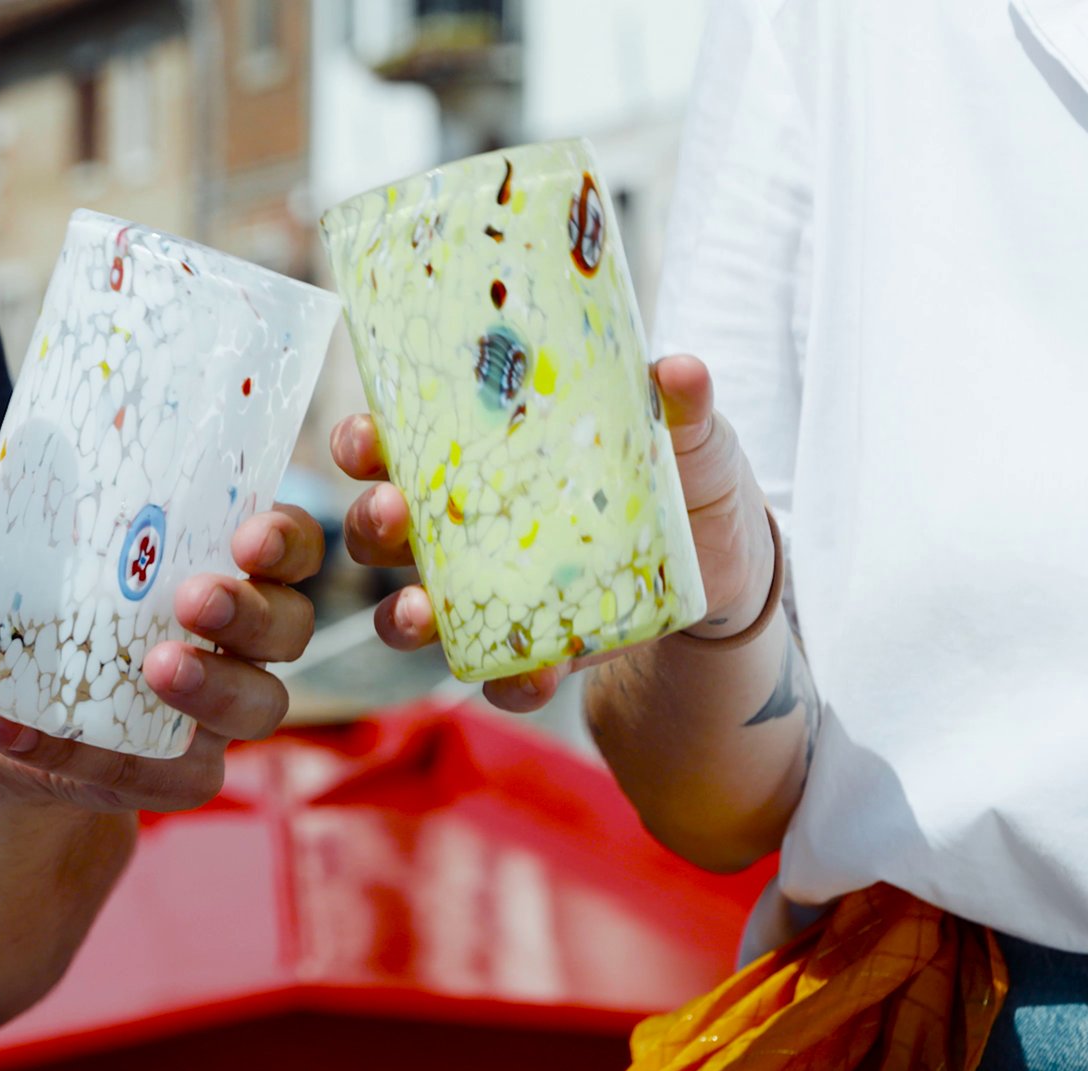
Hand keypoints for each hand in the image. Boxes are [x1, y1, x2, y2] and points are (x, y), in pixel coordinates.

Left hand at [0, 444, 322, 814]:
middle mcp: (243, 641)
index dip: (287, 540)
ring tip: (152, 669)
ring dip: (212, 687)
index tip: (251, 536)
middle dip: (253, 611)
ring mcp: (220, 714)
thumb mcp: (16, 552)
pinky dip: (99, 760)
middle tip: (195, 599)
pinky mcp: (181, 776)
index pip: (290, 547)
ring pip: (259, 708)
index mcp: (225, 566)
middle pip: (290, 626)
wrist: (12, 719)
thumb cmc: (48, 606)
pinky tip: (31, 737)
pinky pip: (171, 778)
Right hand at [332, 354, 778, 711]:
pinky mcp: (529, 648)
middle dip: (370, 522)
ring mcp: (487, 592)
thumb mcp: (686, 435)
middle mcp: (463, 526)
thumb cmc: (684, 479)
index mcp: (478, 458)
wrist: (726, 567)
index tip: (363, 439)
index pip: (393, 445)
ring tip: (417, 610)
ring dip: (402, 613)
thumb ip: (681, 405)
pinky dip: (507, 681)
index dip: (362, 442)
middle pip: (382, 528)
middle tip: (390, 512)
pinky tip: (530, 676)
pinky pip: (497, 672)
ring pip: (411, 607)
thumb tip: (678, 372)